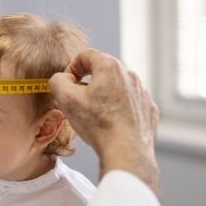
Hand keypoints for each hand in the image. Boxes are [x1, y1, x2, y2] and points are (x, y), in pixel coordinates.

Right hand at [49, 48, 159, 193]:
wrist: (126, 151)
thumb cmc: (98, 125)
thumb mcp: (66, 100)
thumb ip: (57, 81)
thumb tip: (61, 79)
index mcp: (110, 67)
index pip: (86, 55)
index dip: (71, 67)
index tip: (67, 83)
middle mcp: (130, 75)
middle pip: (103, 69)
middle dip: (88, 80)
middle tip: (78, 99)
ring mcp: (142, 92)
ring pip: (118, 86)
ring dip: (104, 95)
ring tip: (94, 115)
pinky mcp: (148, 109)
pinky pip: (130, 102)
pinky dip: (119, 108)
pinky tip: (110, 124)